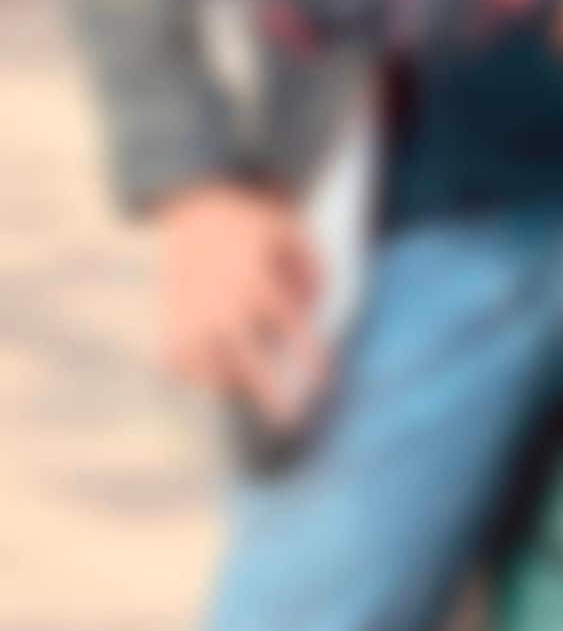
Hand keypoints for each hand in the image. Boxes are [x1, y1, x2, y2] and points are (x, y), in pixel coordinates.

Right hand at [154, 184, 325, 425]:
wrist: (198, 206)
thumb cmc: (257, 226)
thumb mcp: (295, 234)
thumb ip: (314, 272)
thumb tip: (313, 316)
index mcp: (254, 279)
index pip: (290, 327)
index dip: (310, 357)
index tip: (325, 383)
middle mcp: (220, 303)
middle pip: (246, 361)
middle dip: (267, 393)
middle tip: (288, 424)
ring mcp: (189, 316)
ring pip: (209, 369)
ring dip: (234, 382)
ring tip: (254, 388)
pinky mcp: (169, 322)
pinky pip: (182, 364)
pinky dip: (199, 372)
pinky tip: (221, 372)